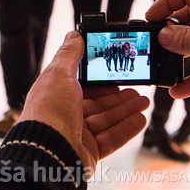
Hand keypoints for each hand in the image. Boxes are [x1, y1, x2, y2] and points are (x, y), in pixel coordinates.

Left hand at [19, 31, 149, 171]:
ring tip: (144, 102)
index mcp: (57, 96)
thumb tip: (73, 35)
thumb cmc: (48, 113)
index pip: (83, 86)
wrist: (46, 154)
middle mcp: (66, 115)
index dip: (101, 81)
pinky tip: (139, 120)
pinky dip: (126, 129)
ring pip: (107, 119)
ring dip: (126, 110)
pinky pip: (112, 138)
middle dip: (119, 96)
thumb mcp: (58, 74)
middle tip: (137, 89)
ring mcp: (78, 135)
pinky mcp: (88, 152)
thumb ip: (69, 54)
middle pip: (99, 104)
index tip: (116, 74)